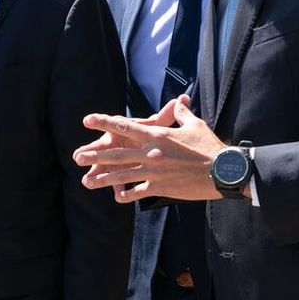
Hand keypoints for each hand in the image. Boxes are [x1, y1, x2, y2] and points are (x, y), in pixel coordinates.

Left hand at [73, 95, 226, 202]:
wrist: (221, 171)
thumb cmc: (208, 146)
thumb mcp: (193, 125)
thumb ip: (180, 114)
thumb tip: (178, 102)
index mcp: (156, 135)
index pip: (125, 127)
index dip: (104, 122)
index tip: (88, 120)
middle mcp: (151, 153)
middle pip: (117, 154)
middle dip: (95, 156)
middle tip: (77, 157)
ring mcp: (154, 172)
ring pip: (122, 175)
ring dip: (103, 178)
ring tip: (87, 182)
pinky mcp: (160, 187)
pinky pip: (138, 191)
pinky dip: (127, 194)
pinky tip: (117, 197)